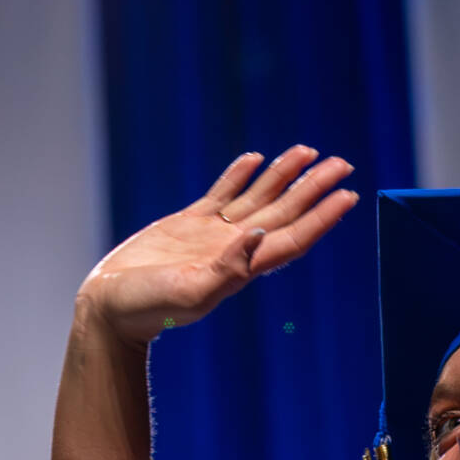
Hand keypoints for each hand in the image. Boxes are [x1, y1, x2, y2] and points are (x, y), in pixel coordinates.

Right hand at [77, 146, 358, 346]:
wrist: (111, 307)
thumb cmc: (150, 308)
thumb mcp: (191, 292)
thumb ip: (228, 267)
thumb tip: (261, 235)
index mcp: (242, 267)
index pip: (293, 237)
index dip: (322, 217)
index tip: (348, 194)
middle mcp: (234, 249)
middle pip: (285, 212)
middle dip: (314, 188)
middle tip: (342, 163)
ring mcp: (212, 235)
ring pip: (258, 197)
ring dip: (284, 175)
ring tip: (308, 151)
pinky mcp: (188, 224)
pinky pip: (222, 194)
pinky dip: (239, 175)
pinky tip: (255, 159)